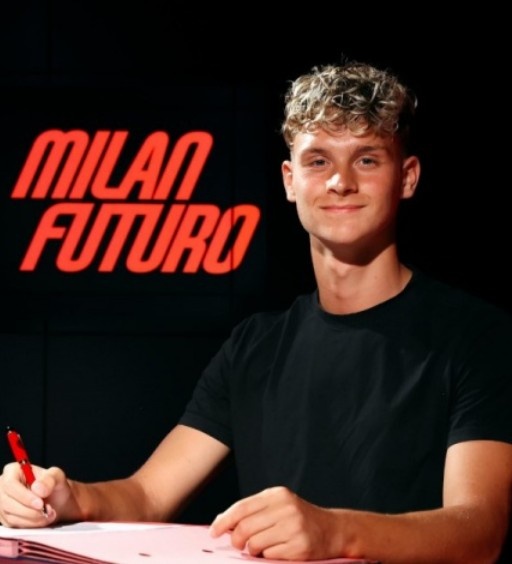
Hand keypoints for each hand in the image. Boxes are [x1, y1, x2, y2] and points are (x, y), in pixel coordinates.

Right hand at [0, 462, 71, 527]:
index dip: (24, 496)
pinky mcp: (4, 518)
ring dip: (32, 519)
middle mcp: (2, 487)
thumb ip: (50, 479)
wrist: (56, 500)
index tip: (40, 504)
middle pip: (7, 503)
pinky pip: (14, 525)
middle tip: (47, 511)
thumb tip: (37, 488)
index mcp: (13, 471)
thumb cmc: (54, 485)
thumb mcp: (57, 476)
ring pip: (11, 516)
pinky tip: (42, 519)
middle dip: (29, 511)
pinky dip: (30, 524)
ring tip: (49, 514)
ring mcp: (2, 503)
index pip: (10, 484)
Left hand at [210, 486, 341, 560]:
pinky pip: (269, 555)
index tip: (214, 532)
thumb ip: (254, 510)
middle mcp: (286, 508)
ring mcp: (294, 527)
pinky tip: (278, 550)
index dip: (224, 521)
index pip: (242, 507)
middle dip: (236, 540)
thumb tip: (224, 524)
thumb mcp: (279, 505)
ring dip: (252, 550)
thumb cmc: (299, 518)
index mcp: (277, 495)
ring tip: (261, 548)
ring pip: (255, 544)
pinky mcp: (299, 547)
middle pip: (245, 527)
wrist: (333, 530)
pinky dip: (268, 556)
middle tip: (237, 545)